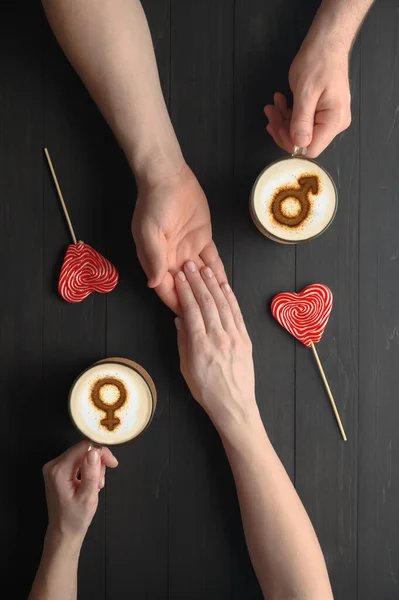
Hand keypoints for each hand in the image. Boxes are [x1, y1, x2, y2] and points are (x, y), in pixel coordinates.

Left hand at [42, 441, 117, 542]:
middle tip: (100, 481)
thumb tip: (95, 450)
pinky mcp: (58, 471)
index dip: (100, 451)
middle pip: (83, 450)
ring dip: (93, 468)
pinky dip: (87, 470)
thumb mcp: (88, 496)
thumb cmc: (75, 518)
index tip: (112, 463)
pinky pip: (78, 462)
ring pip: (82, 455)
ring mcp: (55, 468)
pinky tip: (89, 484)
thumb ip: (92, 472)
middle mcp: (53, 465)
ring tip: (94, 486)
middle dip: (97, 463)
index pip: (84, 446)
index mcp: (59, 470)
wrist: (64, 532)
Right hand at [132, 164, 226, 313]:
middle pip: (185, 287)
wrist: (168, 177)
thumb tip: (154, 284)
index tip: (188, 318)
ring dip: (209, 289)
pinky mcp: (202, 239)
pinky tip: (226, 286)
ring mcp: (188, 250)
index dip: (176, 303)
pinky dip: (218, 272)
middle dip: (195, 302)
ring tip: (221, 306)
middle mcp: (172, 259)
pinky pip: (212, 260)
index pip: (166, 289)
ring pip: (200, 276)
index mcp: (157, 260)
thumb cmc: (154, 204)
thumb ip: (153, 258)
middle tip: (209, 317)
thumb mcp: (149, 232)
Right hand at [173, 260, 258, 430]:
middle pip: (207, 302)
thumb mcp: (186, 369)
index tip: (178, 276)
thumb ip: (183, 341)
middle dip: (197, 281)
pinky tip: (224, 286)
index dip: (184, 290)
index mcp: (200, 346)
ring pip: (223, 304)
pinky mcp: (246, 339)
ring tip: (205, 269)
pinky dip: (230, 297)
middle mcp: (219, 337)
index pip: (191, 310)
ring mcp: (235, 337)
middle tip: (189, 265)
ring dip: (213, 284)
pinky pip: (237, 313)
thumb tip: (180, 319)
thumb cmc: (206, 391)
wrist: (234, 406)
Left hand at [264, 44, 350, 157]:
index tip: (276, 128)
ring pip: (300, 131)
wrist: (327, 42)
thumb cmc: (319, 62)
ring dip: (283, 120)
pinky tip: (282, 102)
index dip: (291, 143)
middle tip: (270, 113)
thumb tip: (298, 145)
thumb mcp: (305, 92)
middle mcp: (335, 124)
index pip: (311, 149)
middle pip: (304, 141)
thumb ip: (301, 121)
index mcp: (334, 121)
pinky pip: (303, 121)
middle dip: (283, 129)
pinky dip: (289, 114)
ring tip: (274, 105)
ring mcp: (329, 118)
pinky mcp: (322, 112)